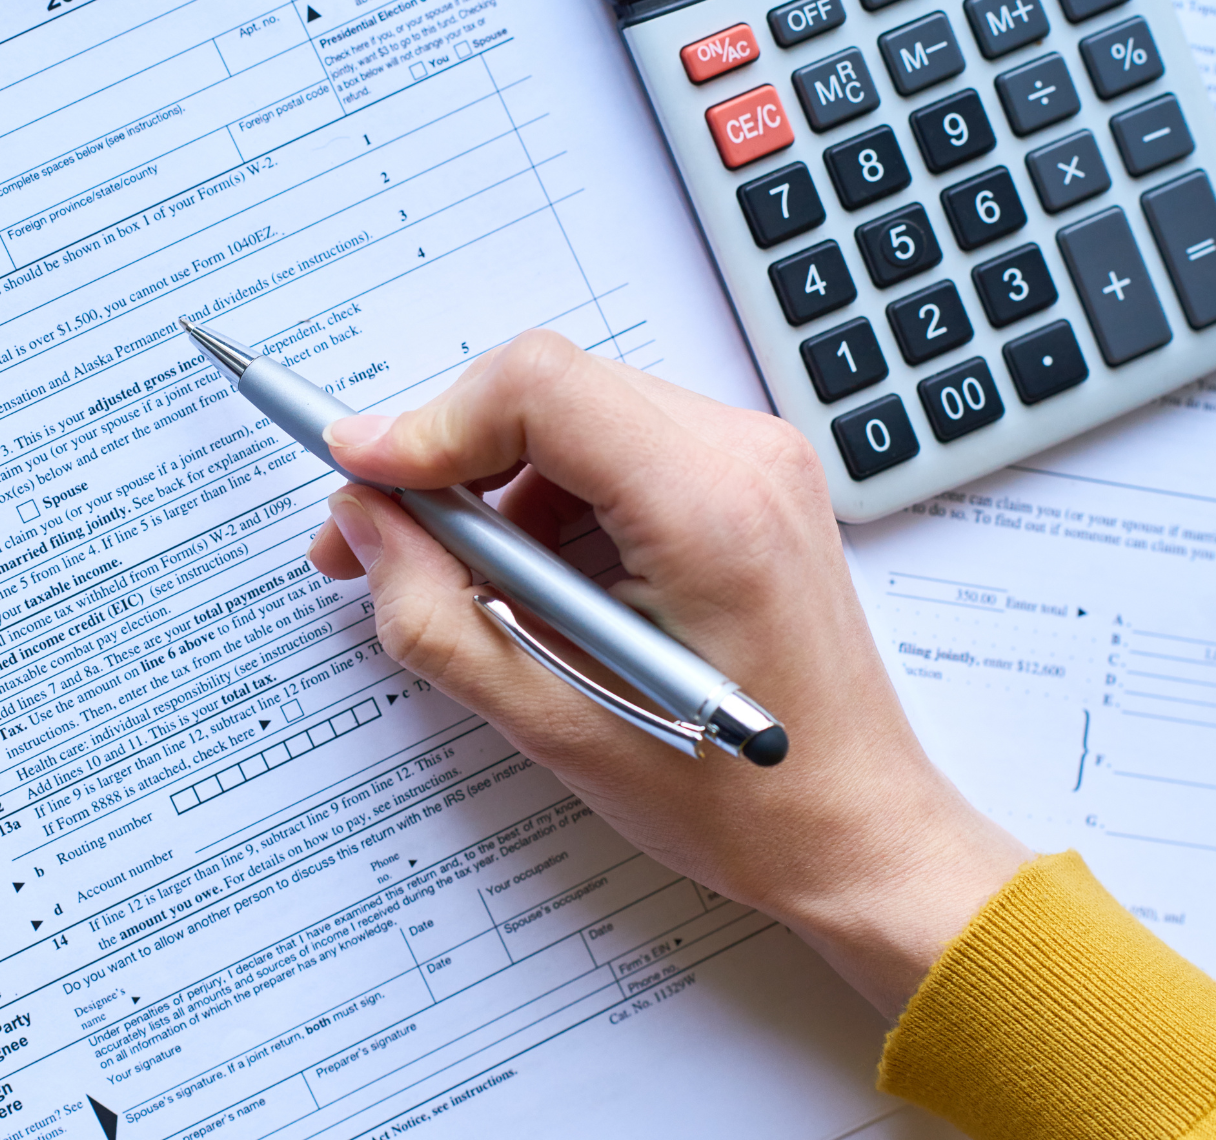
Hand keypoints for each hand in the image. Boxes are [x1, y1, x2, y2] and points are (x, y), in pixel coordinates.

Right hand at [308, 331, 1028, 1016]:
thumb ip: (434, 613)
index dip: (427, 424)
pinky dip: (550, 501)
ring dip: (498, 488)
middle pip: (547, 388)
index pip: (537, 386)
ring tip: (478, 591)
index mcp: (709, 510)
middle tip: (381, 542)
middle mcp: (743, 458)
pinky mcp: (746, 479)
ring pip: (572, 414)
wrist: (855, 828)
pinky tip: (543, 587)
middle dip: (447, 460)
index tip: (360, 475)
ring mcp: (754, 459)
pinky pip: (613, 447)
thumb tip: (363, 521)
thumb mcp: (551, 724)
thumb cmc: (736, 800)